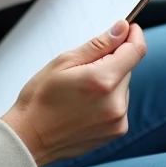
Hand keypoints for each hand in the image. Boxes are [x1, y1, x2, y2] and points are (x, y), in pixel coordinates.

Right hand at [0, 19, 146, 166]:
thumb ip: (98, 45)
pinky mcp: (116, 131)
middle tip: (83, 68)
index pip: (135, 51)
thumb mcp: (64, 62)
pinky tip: (85, 105)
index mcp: (102, 80)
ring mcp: (118, 120)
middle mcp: (115, 103)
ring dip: (110, 81)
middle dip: (112, 61)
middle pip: (127, 68)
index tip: (128, 28)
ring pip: (123, 86)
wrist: (30, 138)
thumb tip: (122, 29)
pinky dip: (108, 99)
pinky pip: (120, 104)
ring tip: (81, 91)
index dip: (134, 35)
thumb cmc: (40, 98)